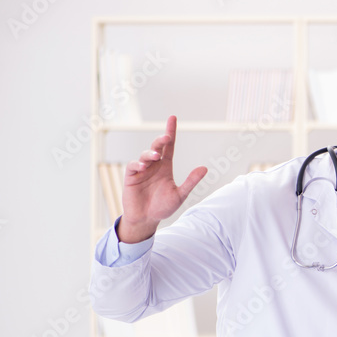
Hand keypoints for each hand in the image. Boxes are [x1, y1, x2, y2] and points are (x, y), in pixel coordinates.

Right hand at [119, 115, 207, 242]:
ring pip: (145, 155)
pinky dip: (138, 164)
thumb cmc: (163, 206)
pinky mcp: (131, 177)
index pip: (169, 146)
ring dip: (150, 153)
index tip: (173, 118)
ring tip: (156, 156)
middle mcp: (154, 165)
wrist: (147, 218)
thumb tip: (205, 168)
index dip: (171, 132)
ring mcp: (142, 170)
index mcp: (165, 167)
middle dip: (161, 140)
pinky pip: (133, 166)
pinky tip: (143, 166)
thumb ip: (190, 181)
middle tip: (166, 136)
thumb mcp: (180, 194)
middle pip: (157, 147)